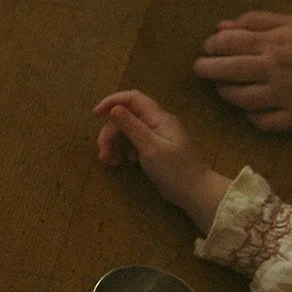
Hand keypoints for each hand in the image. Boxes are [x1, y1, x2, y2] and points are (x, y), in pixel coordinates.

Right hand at [93, 90, 228, 232]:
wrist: (196, 192)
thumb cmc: (176, 170)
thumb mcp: (151, 148)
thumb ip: (132, 127)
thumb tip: (115, 108)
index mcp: (159, 118)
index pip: (133, 98)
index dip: (112, 102)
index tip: (95, 114)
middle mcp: (157, 123)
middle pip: (125, 117)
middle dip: (110, 133)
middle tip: (102, 152)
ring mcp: (156, 135)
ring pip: (127, 131)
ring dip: (114, 143)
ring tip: (110, 162)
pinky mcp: (154, 148)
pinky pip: (133, 142)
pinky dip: (123, 150)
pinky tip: (123, 163)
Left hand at [193, 12, 291, 131]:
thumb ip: (259, 21)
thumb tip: (221, 25)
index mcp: (275, 42)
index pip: (227, 43)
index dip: (210, 46)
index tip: (207, 48)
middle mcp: (275, 68)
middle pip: (226, 70)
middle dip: (206, 69)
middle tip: (200, 69)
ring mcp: (285, 95)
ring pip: (240, 98)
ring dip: (226, 93)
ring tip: (223, 88)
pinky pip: (263, 123)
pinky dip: (252, 118)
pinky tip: (251, 111)